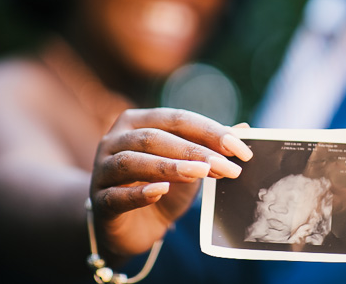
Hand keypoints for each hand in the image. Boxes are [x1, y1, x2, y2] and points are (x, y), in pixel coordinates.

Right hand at [90, 108, 252, 255]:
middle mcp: (115, 139)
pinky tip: (161, 191)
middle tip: (226, 165)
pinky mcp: (100, 200)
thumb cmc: (163, 188)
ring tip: (201, 174)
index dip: (210, 131)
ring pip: (133, 161)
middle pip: (155, 138)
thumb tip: (245, 127)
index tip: (240, 148)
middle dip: (193, 150)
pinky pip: (117, 195)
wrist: (130, 228)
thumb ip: (211, 147)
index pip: (177, 119)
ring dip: (170, 166)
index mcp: (137, 122)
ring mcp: (102, 169)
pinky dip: (140, 192)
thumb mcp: (189, 166)